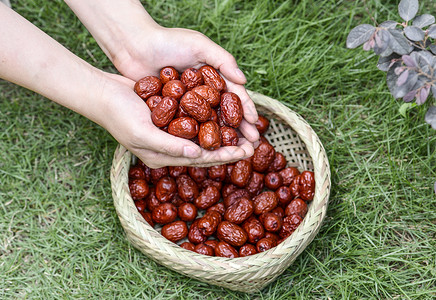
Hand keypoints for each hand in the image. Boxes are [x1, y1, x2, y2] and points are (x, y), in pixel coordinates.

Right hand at [101, 73, 254, 167]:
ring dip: (224, 132)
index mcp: (164, 158)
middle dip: (230, 146)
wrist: (102, 93)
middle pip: (206, 149)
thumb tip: (198, 155)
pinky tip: (225, 111)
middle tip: (254, 143)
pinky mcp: (169, 117)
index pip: (201, 160)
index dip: (225, 156)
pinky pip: (195, 120)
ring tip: (244, 129)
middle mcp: (169, 148)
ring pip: (203, 135)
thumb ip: (170, 146)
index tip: (247, 152)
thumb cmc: (119, 116)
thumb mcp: (143, 134)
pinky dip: (211, 117)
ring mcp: (169, 132)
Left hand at [112, 26, 258, 143]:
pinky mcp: (170, 111)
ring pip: (207, 124)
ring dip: (220, 138)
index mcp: (214, 76)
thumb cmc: (168, 41)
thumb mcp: (199, 44)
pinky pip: (185, 126)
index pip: (234, 96)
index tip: (255, 125)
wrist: (134, 46)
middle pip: (224, 113)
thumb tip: (244, 81)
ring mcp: (186, 103)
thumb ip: (222, 59)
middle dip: (238, 130)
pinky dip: (195, 137)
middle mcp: (203, 92)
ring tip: (231, 152)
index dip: (246, 110)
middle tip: (251, 145)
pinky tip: (204, 150)